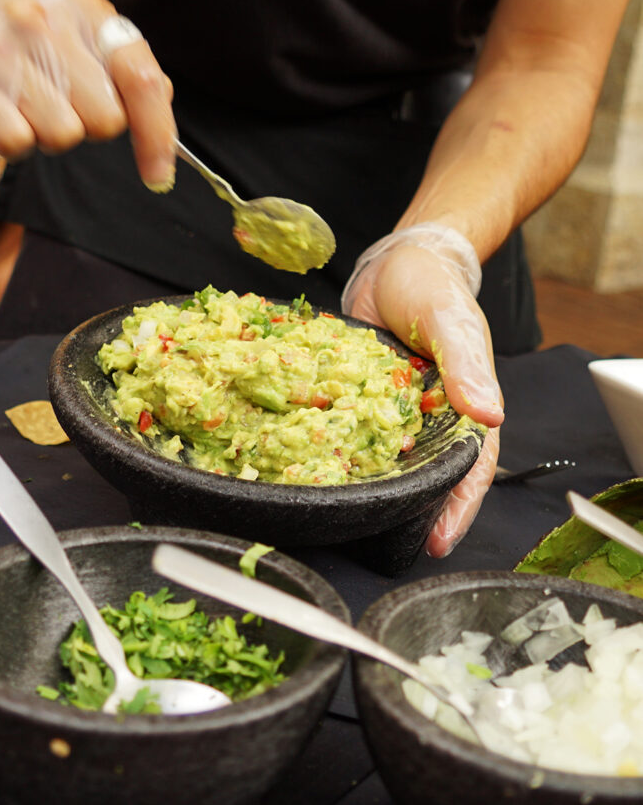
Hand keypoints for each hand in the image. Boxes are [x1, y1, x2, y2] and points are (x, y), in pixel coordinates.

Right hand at [0, 0, 175, 186]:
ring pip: (63, 135)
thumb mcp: (77, 35)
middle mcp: (43, 19)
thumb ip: (123, 69)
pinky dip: (14, 144)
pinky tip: (0, 115)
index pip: (141, 77)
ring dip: (48, 136)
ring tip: (25, 107)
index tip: (159, 174)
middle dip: (88, 127)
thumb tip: (162, 106)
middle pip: (105, 119)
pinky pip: (16, 143)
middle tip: (59, 106)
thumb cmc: (20, 40)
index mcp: (82, 7)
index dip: (158, 134)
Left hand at [342, 225, 503, 556]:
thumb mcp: (450, 321)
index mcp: (464, 408)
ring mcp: (393, 412)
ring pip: (387, 460)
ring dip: (371, 486)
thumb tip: (488, 415)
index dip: (456, 507)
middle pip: (427, 474)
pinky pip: (350, 432)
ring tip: (347, 519)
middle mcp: (429, 418)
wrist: (392, 262)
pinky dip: (337, 451)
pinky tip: (315, 469)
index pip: (469, 468)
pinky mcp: (359, 400)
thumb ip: (465, 365)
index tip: (436, 539)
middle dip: (410, 510)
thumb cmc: (432, 288)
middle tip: (387, 542)